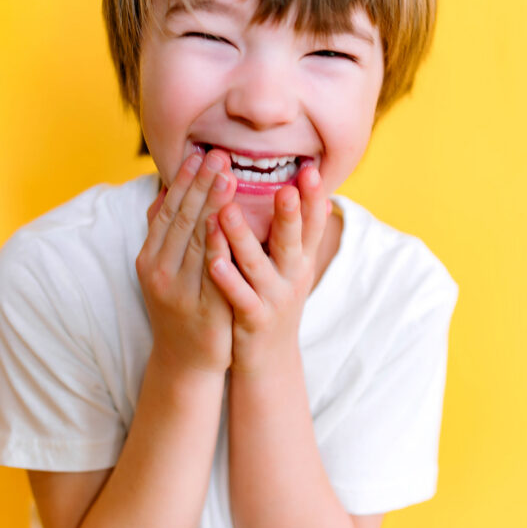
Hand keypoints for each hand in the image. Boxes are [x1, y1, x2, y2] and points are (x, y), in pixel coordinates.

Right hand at [136, 150, 236, 374]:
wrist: (185, 361)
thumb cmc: (181, 306)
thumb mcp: (164, 268)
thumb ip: (164, 231)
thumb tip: (164, 188)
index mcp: (150, 258)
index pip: (168, 211)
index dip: (184, 182)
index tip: (200, 153)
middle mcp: (160, 272)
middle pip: (182, 220)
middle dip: (201, 184)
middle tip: (220, 154)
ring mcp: (180, 292)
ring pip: (197, 241)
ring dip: (212, 205)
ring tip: (230, 176)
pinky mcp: (203, 310)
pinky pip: (212, 273)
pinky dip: (218, 246)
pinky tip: (228, 224)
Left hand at [206, 164, 328, 373]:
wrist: (270, 358)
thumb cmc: (274, 298)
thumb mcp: (289, 265)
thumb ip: (291, 231)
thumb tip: (303, 187)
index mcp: (301, 258)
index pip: (312, 222)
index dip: (313, 197)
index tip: (310, 169)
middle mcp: (293, 276)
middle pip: (293, 241)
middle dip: (291, 215)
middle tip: (287, 188)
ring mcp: (274, 299)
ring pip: (257, 265)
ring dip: (242, 237)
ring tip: (228, 211)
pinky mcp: (254, 320)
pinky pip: (239, 297)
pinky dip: (227, 279)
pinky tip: (213, 262)